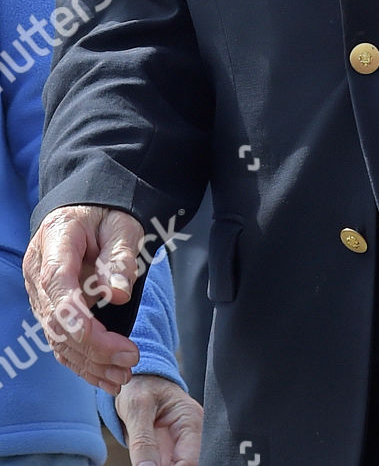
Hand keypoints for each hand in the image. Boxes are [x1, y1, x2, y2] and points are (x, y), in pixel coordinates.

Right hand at [23, 204, 143, 391]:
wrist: (89, 210)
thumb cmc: (108, 214)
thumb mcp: (122, 225)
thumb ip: (120, 257)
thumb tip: (118, 295)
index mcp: (55, 240)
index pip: (58, 284)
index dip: (77, 318)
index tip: (107, 342)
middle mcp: (38, 270)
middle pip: (57, 319)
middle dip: (94, 347)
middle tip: (131, 358)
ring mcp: (40, 293)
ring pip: (56, 338)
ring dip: (89, 362)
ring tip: (121, 376)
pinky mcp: (48, 309)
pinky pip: (59, 341)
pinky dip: (81, 362)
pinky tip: (105, 377)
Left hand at [116, 374, 202, 465]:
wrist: (138, 380)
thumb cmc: (141, 386)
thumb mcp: (137, 408)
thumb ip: (142, 441)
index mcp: (191, 420)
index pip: (190, 460)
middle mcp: (192, 434)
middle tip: (145, 463)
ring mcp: (181, 445)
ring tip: (144, 459)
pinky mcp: (170, 452)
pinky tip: (146, 461)